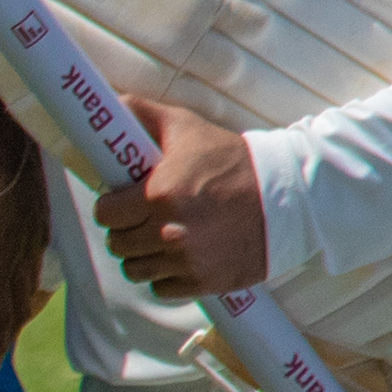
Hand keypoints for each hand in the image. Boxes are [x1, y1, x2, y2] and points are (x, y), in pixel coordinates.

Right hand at [0, 143, 52, 371]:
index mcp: (31, 213)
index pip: (29, 254)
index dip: (23, 274)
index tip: (17, 287)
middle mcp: (29, 242)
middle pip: (27, 286)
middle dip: (21, 308)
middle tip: (10, 329)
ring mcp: (12, 260)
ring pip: (13, 307)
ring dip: (8, 331)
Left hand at [93, 93, 267, 297]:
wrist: (286, 196)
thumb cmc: (231, 160)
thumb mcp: (185, 127)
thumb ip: (141, 113)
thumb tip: (109, 102)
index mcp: (158, 196)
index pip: (105, 214)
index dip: (111, 206)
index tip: (122, 202)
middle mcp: (169, 233)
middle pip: (118, 244)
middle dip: (125, 230)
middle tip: (141, 220)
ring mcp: (188, 261)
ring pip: (135, 270)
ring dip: (142, 256)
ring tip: (158, 239)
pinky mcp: (206, 282)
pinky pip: (161, 289)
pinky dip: (165, 276)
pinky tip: (178, 257)